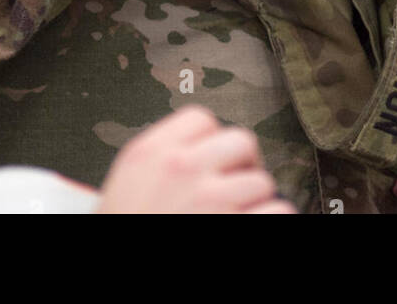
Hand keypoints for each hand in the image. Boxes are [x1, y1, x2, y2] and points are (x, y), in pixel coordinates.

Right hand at [96, 106, 295, 213]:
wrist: (118, 275)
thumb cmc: (124, 226)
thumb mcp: (128, 185)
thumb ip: (161, 161)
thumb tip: (201, 153)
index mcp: (151, 154)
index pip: (201, 120)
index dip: (211, 143)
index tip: (211, 165)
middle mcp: (182, 169)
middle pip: (241, 141)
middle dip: (242, 166)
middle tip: (234, 189)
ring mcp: (210, 200)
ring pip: (262, 181)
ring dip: (255, 202)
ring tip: (237, 216)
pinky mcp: (234, 227)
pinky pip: (278, 212)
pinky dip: (273, 218)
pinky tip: (254, 224)